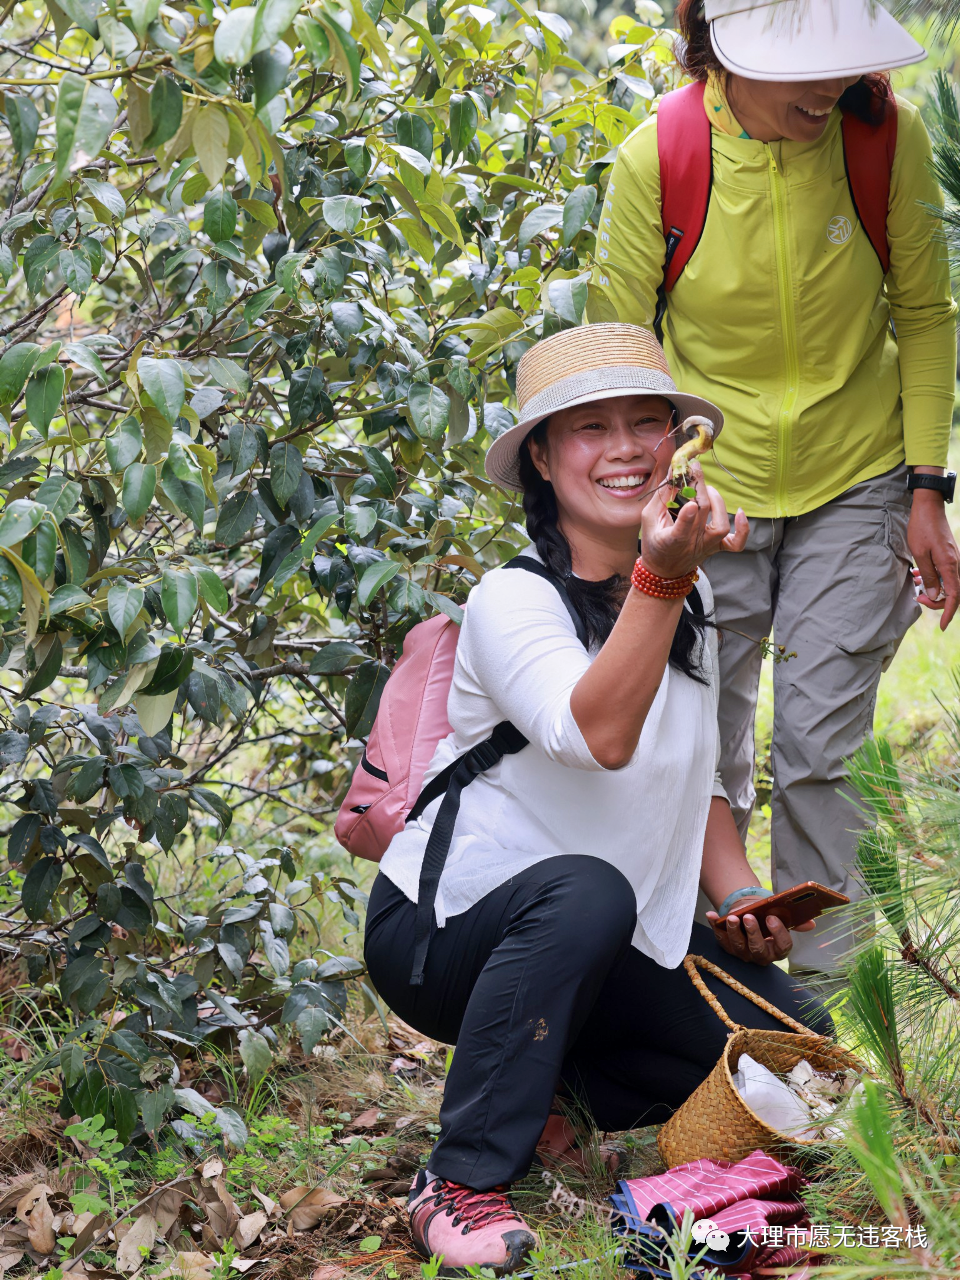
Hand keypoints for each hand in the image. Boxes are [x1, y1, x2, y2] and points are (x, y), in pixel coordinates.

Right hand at [640, 461, 748, 579]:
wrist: (664, 570)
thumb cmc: (654, 541)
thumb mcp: (649, 518)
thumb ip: (662, 495)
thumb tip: (673, 470)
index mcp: (670, 541)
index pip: (681, 531)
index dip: (687, 518)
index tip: (690, 503)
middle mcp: (691, 545)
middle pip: (701, 514)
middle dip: (699, 488)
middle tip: (695, 469)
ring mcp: (707, 546)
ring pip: (720, 526)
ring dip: (717, 503)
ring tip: (708, 491)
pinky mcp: (717, 547)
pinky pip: (736, 543)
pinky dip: (743, 529)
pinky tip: (741, 512)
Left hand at [706, 898, 815, 966]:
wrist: (750, 918)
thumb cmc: (768, 919)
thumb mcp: (781, 920)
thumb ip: (796, 922)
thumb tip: (811, 923)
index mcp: (777, 949)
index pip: (782, 947)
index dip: (778, 934)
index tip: (772, 918)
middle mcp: (760, 955)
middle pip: (758, 949)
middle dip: (753, 933)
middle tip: (748, 917)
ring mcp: (743, 953)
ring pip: (738, 946)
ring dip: (733, 931)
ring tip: (732, 916)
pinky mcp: (727, 947)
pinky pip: (720, 938)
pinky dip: (715, 926)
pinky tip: (711, 914)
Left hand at [908, 492, 959, 629]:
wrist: (929, 507)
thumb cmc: (922, 529)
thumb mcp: (919, 554)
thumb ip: (928, 576)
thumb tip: (933, 596)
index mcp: (950, 565)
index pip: (954, 596)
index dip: (948, 613)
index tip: (941, 626)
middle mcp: (956, 564)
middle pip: (953, 593)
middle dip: (937, 601)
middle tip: (918, 599)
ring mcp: (954, 560)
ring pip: (949, 584)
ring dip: (933, 589)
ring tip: (916, 585)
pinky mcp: (949, 556)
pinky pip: (945, 573)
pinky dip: (933, 578)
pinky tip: (918, 575)